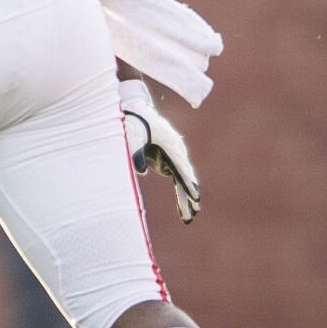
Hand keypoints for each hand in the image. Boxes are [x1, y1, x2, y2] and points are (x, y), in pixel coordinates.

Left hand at [120, 79, 200, 223]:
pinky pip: (177, 180)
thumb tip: (142, 173)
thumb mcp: (132, 135)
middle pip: (185, 175)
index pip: (181, 166)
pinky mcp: (168, 161)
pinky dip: (180, 193)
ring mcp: (173, 156)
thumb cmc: (134, 122)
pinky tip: (183, 210)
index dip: (188, 182)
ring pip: (183, 180)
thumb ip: (136, 152)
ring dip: (186, 198)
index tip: (194, 196)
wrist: (135, 110)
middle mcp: (176, 150)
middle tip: (194, 211)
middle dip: (190, 194)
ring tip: (189, 217)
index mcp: (170, 143)